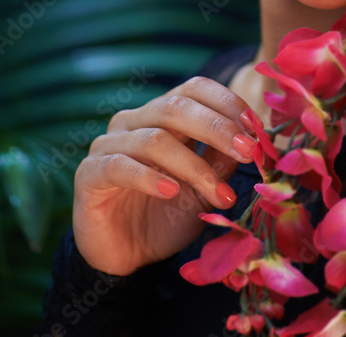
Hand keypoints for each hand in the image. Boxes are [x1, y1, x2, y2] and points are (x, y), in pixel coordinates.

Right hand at [72, 76, 258, 275]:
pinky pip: (121, 166)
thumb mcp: (204, 187)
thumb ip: (222, 159)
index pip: (194, 88)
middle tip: (247, 152)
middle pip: (176, 107)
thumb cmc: (168, 215)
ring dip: (194, 166)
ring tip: (220, 194)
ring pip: (155, 139)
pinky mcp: (90, 173)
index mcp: (163, 114)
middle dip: (216, 128)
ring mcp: (109, 144)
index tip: (255, 129)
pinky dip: (150, 177)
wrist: (127, 257)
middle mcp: (134, 121)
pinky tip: (172, 192)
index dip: (226, 103)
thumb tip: (254, 135)